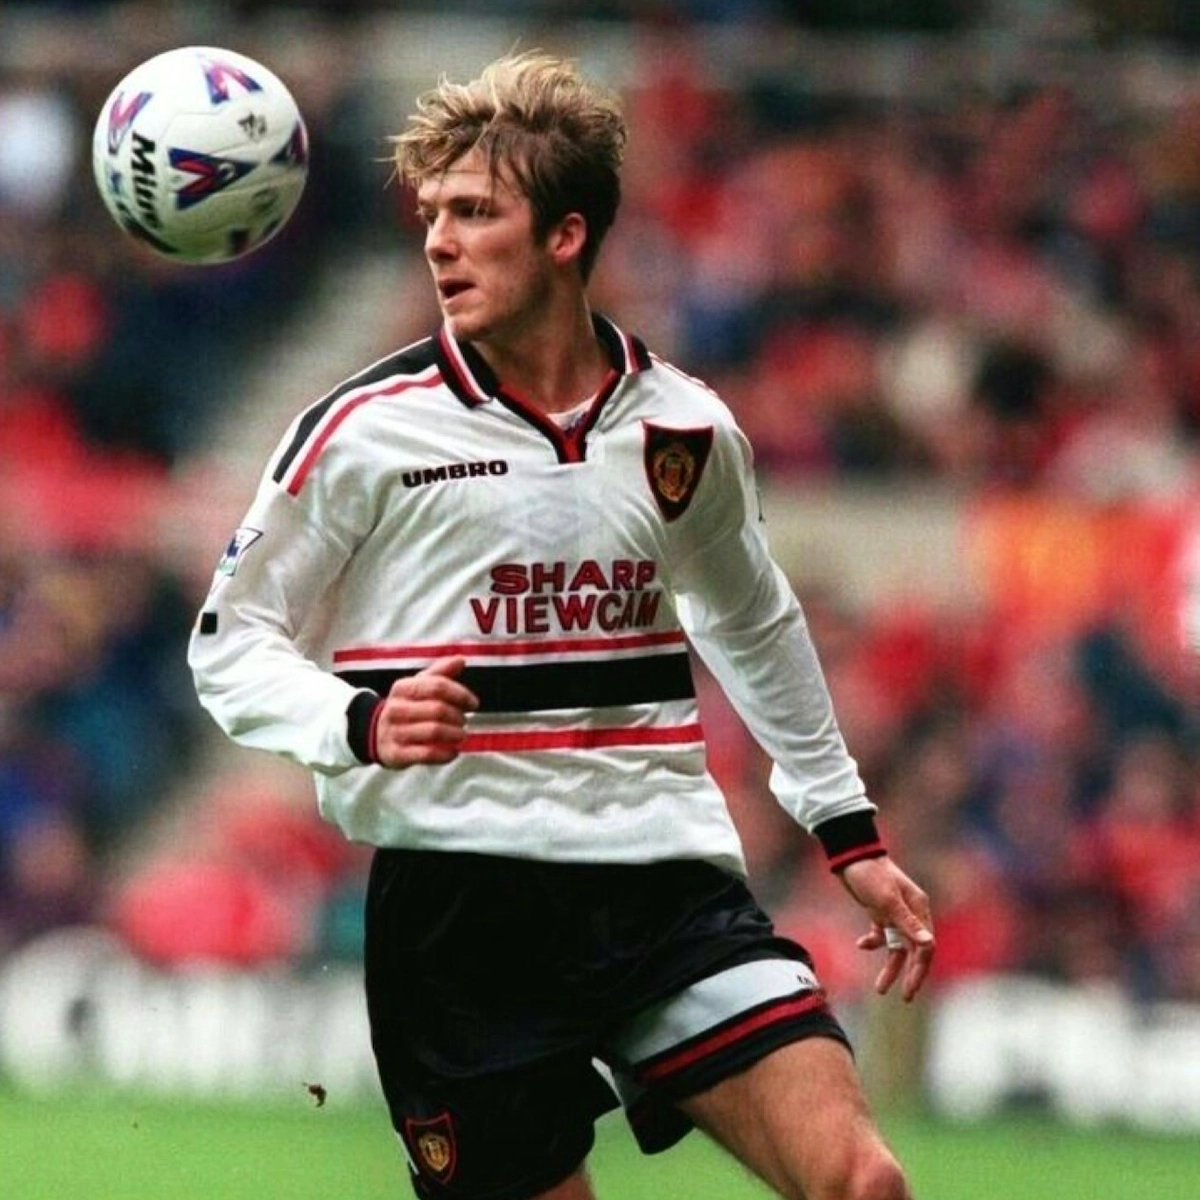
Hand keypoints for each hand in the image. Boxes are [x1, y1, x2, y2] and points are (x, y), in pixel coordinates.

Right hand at [373, 656, 478, 766]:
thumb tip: (461, 659)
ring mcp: (395, 732)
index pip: (437, 686)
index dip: (460, 694)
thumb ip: (440, 673)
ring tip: (461, 735)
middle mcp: (396, 709)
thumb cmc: (406, 707)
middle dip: (457, 716)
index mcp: (402, 688)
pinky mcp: (397, 754)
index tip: (473, 703)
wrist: (375, 734)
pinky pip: (427, 754)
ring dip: (455, 734)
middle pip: (437, 709)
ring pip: (434, 731)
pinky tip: (453, 752)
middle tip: (464, 720)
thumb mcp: (418, 686)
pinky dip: (445, 754)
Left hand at [840, 856, 934, 1001]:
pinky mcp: (879, 913)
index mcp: (918, 909)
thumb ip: (906, 923)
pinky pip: (881, 936)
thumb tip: (928, 944)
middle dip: (910, 974)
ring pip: (897, 948)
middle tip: (906, 997)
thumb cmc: (869, 874)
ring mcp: (895, 914)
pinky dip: (872, 943)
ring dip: (890, 967)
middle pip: (914, 951)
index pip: (926, 946)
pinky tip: (861, 944)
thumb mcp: (886, 900)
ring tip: (880, 989)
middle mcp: (910, 913)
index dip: (920, 969)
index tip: (909, 989)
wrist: (849, 855)